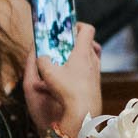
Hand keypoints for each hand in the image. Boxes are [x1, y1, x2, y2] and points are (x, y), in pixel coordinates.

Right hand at [25, 21, 100, 136]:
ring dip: (77, 56)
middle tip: (62, 44)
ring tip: (62, 61)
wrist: (84, 113)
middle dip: (75, 41)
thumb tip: (41, 56)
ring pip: (89, 57)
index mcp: (83, 52)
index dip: (77, 24)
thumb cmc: (67, 90)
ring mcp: (96, 73)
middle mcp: (93, 60)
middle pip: (89, 43)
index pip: (87, 29)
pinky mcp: (95, 84)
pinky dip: (79, 70)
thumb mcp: (48, 72)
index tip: (67, 27)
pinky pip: (88, 71)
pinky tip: (66, 78)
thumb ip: (41, 60)